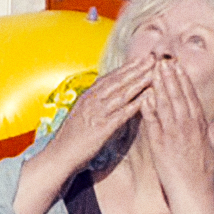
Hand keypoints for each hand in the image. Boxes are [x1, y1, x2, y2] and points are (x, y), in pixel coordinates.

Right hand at [38, 55, 153, 172]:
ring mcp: (96, 114)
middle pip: (118, 81)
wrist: (59, 156)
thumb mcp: (80, 115)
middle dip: (136, 69)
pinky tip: (148, 98)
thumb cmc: (70, 139)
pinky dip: (136, 104)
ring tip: (154, 73)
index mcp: (87, 97)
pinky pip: (122, 113)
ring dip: (139, 82)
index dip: (127, 68)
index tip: (141, 59)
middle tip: (152, 58)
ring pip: (121, 94)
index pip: (110, 78)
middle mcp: (92, 101)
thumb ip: (93, 105)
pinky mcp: (102, 128)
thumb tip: (104, 97)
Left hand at [139, 58, 213, 198]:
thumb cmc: (203, 177)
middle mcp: (188, 128)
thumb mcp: (213, 152)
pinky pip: (154, 124)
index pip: (191, 98)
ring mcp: (174, 136)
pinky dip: (149, 109)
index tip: (178, 67)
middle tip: (163, 60)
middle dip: (171, 77)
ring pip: (166, 105)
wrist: (193, 195)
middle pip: (178, 97)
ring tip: (153, 71)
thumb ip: (212, 136)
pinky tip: (144, 96)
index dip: (184, 81)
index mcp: (200, 128)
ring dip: (159, 87)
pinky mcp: (160, 147)